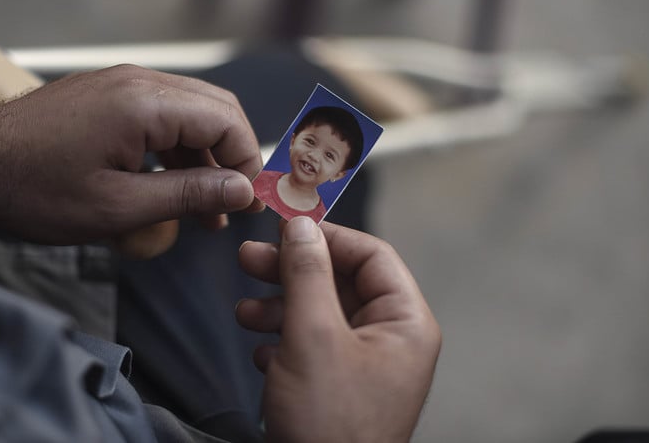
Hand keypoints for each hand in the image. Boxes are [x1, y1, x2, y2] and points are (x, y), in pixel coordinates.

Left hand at [0, 65, 262, 242]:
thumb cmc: (35, 191)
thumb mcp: (118, 206)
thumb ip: (188, 195)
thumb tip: (242, 191)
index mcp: (146, 103)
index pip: (227, 121)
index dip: (245, 163)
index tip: (247, 206)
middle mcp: (139, 81)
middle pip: (215, 108)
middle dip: (231, 157)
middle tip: (233, 206)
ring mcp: (120, 83)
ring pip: (189, 112)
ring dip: (204, 157)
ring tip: (206, 210)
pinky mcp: (106, 95)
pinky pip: (160, 115)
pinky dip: (176, 149)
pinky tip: (172, 187)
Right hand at [237, 217, 440, 441]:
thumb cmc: (329, 424)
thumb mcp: (312, 337)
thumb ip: (307, 274)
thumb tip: (300, 225)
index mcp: (405, 324)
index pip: (372, 255)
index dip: (327, 236)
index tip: (284, 227)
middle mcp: (392, 341)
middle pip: (342, 283)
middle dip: (292, 272)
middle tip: (247, 259)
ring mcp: (366, 367)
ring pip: (322, 315)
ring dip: (280, 307)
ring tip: (243, 313)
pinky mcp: (341, 389)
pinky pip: (314, 348)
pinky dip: (284, 342)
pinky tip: (261, 353)